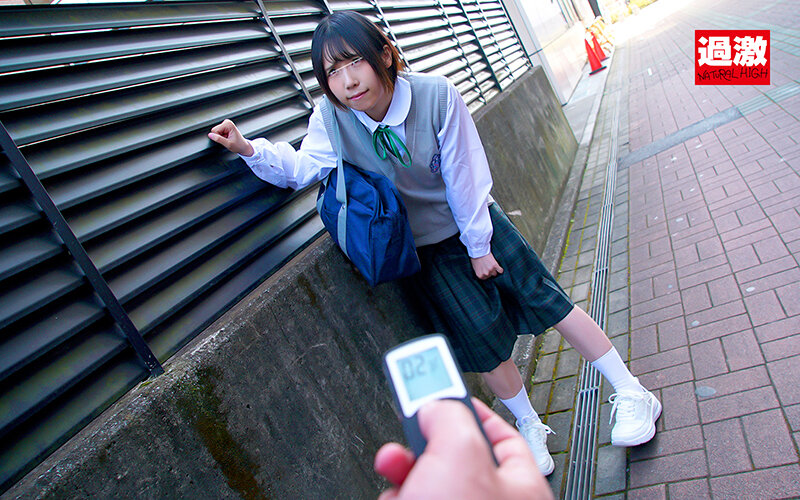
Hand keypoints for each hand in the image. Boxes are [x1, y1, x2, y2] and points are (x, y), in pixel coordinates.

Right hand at [208, 119, 253, 155]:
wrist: (243, 146)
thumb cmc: (238, 145)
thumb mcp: (228, 144)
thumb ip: (218, 139)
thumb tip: (210, 135)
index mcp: (228, 124)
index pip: (214, 130)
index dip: (219, 137)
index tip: (226, 138)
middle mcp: (227, 122)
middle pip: (214, 130)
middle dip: (220, 136)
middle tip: (227, 139)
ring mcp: (226, 124)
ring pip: (216, 132)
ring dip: (221, 137)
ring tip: (228, 138)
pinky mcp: (225, 126)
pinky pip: (218, 132)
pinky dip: (222, 136)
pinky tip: (228, 137)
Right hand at [374, 398, 552, 499]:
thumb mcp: (458, 455)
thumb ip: (448, 418)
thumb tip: (434, 407)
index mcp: (520, 488)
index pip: (501, 438)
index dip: (470, 413)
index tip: (444, 395)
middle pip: (456, 460)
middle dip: (424, 449)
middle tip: (406, 437)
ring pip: (427, 487)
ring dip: (405, 480)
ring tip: (398, 481)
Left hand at [470, 252, 503, 279]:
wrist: (478, 251)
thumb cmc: (475, 258)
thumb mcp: (475, 267)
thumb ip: (479, 272)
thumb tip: (483, 274)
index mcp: (480, 275)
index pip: (485, 278)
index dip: (486, 274)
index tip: (486, 270)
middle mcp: (485, 274)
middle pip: (490, 275)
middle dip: (490, 271)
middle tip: (488, 266)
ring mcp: (491, 270)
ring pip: (495, 273)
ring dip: (494, 270)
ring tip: (492, 266)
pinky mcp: (495, 265)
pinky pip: (500, 271)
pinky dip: (500, 269)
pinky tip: (499, 268)